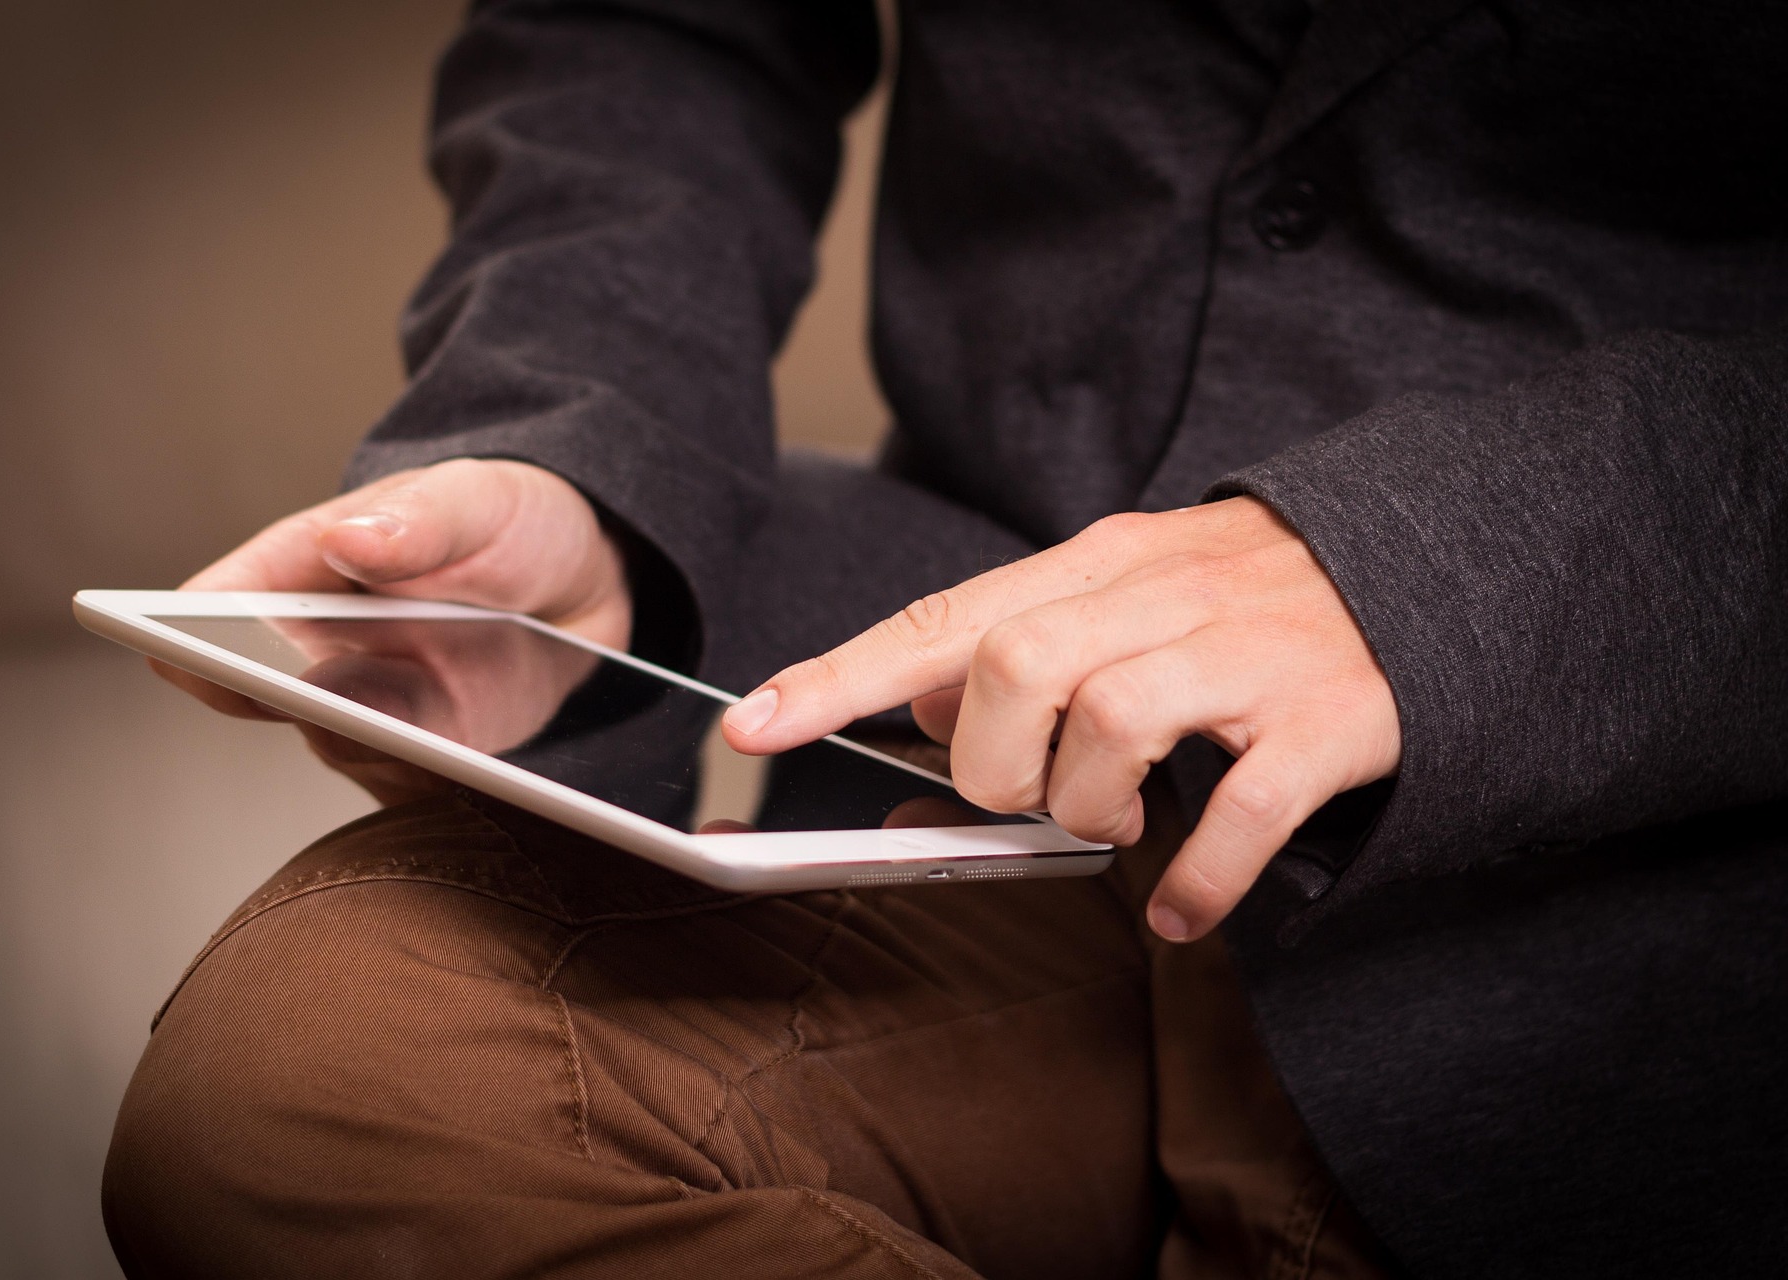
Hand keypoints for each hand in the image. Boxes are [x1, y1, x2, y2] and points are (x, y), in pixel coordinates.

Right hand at [153, 458, 631, 794]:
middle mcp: (321, 648)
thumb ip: (420, 520)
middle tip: (299, 698)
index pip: (220, 603)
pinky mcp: (430, 756)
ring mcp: (373, 708)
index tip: (177, 649)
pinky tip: (457, 771)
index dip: (187, 631)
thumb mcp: (475, 500)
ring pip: (339, 744)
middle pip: (265, 688)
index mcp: (305, 568)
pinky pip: (413, 783)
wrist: (584, 582)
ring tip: (391, 735)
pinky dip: (427, 780)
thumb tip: (348, 540)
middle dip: (276, 698)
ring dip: (360, 744)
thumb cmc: (506, 522)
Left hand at [721, 498, 1399, 941]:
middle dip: (995, 759)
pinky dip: (1198, 876)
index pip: (945, 617)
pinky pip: (1243, 810)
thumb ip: (1022, 636)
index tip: (753, 725)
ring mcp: (1247, 655)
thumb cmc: (1249, 597)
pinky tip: (1183, 906)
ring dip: (1087, 804)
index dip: (840, 676)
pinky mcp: (1325, 721)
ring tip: (1113, 822)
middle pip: (1018, 665)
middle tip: (1029, 794)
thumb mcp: (1126, 590)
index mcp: (1102, 563)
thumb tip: (920, 701)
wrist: (1429, 564)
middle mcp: (1164, 595)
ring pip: (1111, 721)